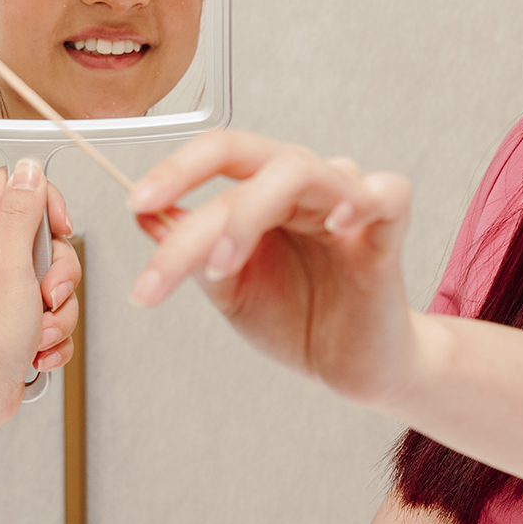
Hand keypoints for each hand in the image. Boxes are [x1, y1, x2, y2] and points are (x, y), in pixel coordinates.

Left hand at [0, 159, 79, 450]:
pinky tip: (34, 350)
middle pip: (46, 238)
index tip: (60, 230)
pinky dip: (52, 335)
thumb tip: (30, 168)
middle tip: (45, 294)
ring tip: (36, 332)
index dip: (46, 202)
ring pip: (55, 281)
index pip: (16, 186)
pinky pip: (52, 315)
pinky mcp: (13, 319)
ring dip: (59, 312)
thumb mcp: (9, 263)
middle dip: (60, 273)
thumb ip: (22, 211)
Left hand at [126, 131, 415, 405]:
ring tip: (223, 264)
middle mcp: (303, 187)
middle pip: (247, 155)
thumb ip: (191, 249)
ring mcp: (346, 204)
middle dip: (191, 182)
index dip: (174, 170)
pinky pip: (387, 193)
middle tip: (153, 223)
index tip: (134, 203)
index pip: (218, 155)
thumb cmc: (296, 319)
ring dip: (248, 211)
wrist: (349, 369)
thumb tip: (143, 215)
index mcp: (263, 192)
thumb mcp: (228, 288)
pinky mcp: (386, 234)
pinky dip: (361, 198)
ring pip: (301, 169)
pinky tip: (337, 222)